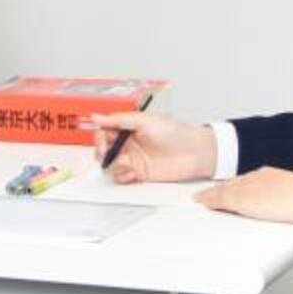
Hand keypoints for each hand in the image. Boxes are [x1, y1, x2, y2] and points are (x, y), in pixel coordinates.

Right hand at [89, 111, 216, 183]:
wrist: (195, 153)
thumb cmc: (176, 132)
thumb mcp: (146, 121)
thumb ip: (120, 119)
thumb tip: (97, 116)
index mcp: (129, 127)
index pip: (106, 131)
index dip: (100, 137)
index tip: (102, 142)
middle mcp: (130, 143)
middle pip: (105, 149)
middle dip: (102, 153)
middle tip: (107, 154)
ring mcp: (134, 159)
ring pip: (111, 164)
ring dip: (113, 166)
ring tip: (126, 164)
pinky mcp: (140, 173)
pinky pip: (122, 176)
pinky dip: (122, 177)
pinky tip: (132, 174)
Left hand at [193, 167, 292, 222]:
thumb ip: (289, 197)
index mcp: (271, 175)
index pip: (248, 180)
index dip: (236, 185)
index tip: (229, 189)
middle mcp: (257, 177)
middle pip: (235, 183)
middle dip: (222, 188)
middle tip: (207, 193)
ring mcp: (249, 187)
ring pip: (226, 189)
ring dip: (213, 194)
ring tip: (202, 198)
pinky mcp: (242, 198)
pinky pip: (221, 198)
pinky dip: (211, 199)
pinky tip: (202, 201)